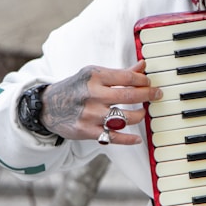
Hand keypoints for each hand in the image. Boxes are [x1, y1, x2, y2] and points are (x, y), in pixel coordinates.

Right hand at [40, 60, 160, 144]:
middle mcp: (92, 94)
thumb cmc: (76, 88)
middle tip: (157, 95)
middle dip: (148, 95)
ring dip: (140, 115)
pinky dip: (128, 139)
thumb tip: (143, 66)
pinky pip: (113, 137)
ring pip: (125, 118)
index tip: (149, 82)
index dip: (143, 80)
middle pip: (129, 96)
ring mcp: (90, 114)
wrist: (48, 107)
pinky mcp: (87, 131)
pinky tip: (138, 138)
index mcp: (94, 76)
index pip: (127, 77)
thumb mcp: (93, 75)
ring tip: (143, 112)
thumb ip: (120, 73)